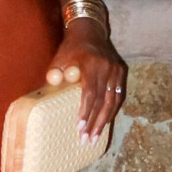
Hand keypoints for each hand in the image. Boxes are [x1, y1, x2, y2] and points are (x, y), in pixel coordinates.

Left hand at [45, 18, 127, 142]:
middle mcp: (107, 68)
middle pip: (102, 101)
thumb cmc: (71, 48)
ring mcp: (116, 71)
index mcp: (92, 64)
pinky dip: (111, 112)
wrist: (90, 32)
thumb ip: (54, 71)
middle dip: (94, 123)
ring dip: (104, 121)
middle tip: (86, 140)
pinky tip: (104, 124)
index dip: (85, 111)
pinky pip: (118, 97)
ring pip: (112, 101)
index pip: (90, 93)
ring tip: (95, 138)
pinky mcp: (121, 73)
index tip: (79, 127)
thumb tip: (49, 86)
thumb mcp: (60, 56)